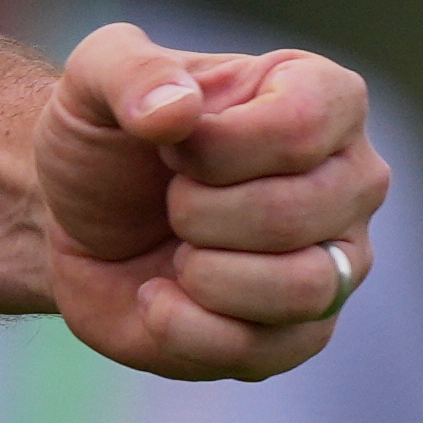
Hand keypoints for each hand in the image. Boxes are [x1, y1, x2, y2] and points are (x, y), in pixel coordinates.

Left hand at [38, 24, 388, 378]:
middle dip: (199, 210)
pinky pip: (266, 350)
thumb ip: (127, 71)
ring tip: (174, 251)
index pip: (305, 124)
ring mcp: (338, 263)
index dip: (217, 146)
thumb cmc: (103, 138)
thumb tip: (176, 111)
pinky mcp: (302, 333)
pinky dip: (185, 326)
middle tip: (168, 200)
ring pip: (306, 288)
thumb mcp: (91, 77)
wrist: (71, 220)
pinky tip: (157, 296)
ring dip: (205, 273)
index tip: (170, 147)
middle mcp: (351, 181)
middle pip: (300, 212)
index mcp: (321, 98)